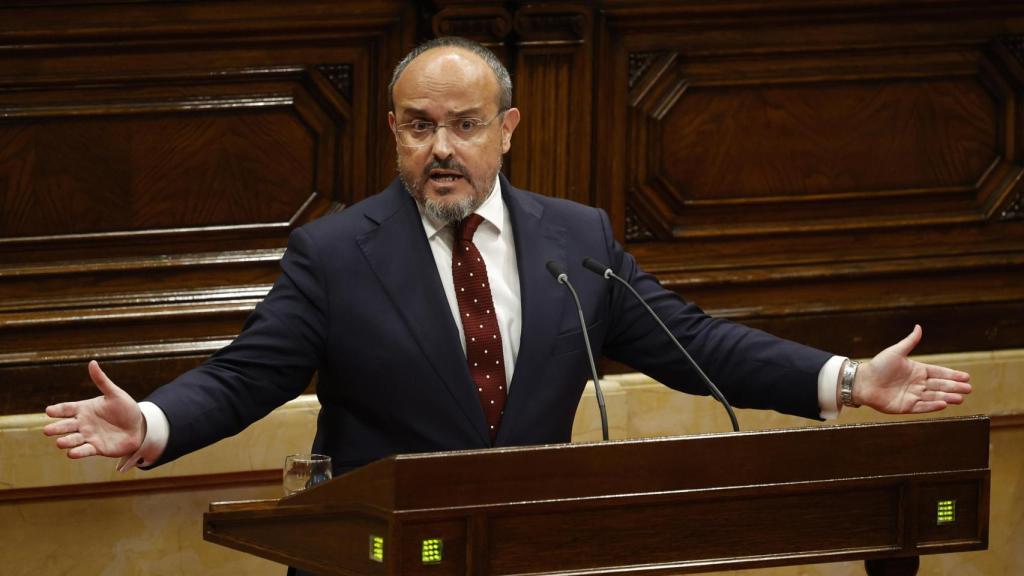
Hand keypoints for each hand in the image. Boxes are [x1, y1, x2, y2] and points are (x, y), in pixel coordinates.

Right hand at [43, 360, 144, 458]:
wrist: (139, 427)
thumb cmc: (126, 409)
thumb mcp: (115, 393)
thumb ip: (102, 381)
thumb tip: (92, 362)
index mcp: (84, 409)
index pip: (66, 408)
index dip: (57, 410)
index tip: (48, 411)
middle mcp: (82, 423)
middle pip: (65, 425)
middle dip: (56, 428)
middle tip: (47, 430)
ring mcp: (88, 436)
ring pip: (73, 439)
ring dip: (66, 441)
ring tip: (59, 442)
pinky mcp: (96, 448)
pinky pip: (85, 450)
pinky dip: (78, 452)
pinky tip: (71, 453)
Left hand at [854, 325, 971, 413]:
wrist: (862, 382)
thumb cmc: (877, 366)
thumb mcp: (896, 352)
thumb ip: (909, 342)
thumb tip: (918, 326)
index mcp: (916, 370)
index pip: (938, 372)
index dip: (952, 375)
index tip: (966, 376)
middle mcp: (917, 384)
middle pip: (939, 385)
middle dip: (954, 387)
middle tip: (969, 389)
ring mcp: (912, 395)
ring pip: (934, 396)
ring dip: (947, 397)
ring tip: (960, 398)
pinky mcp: (906, 407)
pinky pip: (922, 406)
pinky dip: (933, 406)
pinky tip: (944, 404)